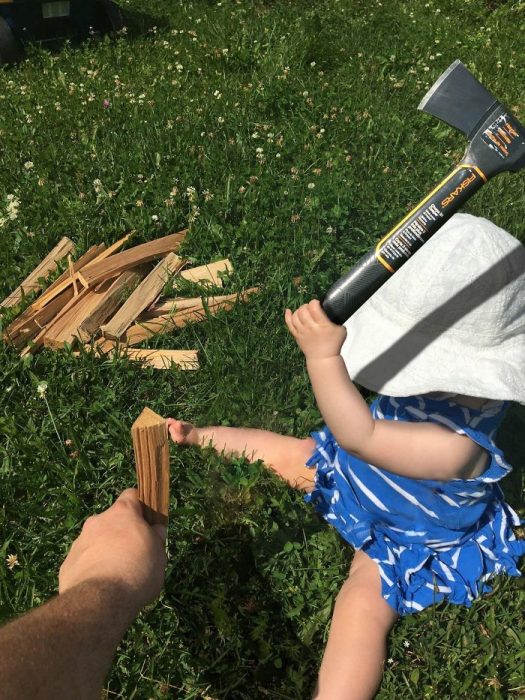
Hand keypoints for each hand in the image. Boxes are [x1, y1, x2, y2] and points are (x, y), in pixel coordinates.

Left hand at [59, 489, 166, 611]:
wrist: (100, 601)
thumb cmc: (137, 571)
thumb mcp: (159, 554)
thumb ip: (156, 538)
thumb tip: (156, 529)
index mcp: (122, 513)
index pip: (131, 496)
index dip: (140, 507)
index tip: (147, 523)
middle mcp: (98, 521)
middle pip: (112, 520)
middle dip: (121, 533)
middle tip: (133, 554)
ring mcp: (80, 541)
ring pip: (96, 540)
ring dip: (105, 551)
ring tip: (116, 575)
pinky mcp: (67, 563)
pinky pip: (83, 560)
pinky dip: (91, 568)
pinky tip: (101, 587)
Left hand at [285, 299, 346, 359]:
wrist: (323, 358)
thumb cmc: (334, 344)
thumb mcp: (341, 330)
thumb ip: (337, 320)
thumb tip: (333, 311)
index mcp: (322, 325)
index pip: (313, 307)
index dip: (314, 302)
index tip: (317, 304)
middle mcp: (310, 327)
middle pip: (303, 310)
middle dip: (306, 306)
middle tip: (311, 308)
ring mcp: (302, 332)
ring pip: (295, 315)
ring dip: (299, 310)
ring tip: (304, 311)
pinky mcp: (297, 336)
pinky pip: (289, 324)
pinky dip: (288, 316)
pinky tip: (288, 311)